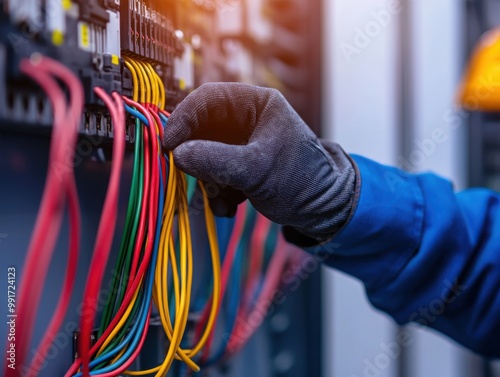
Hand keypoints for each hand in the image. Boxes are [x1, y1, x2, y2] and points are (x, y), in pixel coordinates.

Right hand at [162, 82, 356, 241]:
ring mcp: (241, 144)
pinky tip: (229, 205)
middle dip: (197, 156)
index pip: (209, 98)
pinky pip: (214, 172)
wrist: (322, 210)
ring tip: (222, 198)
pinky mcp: (238, 165)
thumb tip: (178, 154)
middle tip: (194, 176)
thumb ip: (217, 160)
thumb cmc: (303, 181)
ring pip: (204, 153)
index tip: (169, 143)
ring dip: (207, 180)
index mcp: (257, 104)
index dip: (184, 118)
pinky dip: (216, 191)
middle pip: (202, 128)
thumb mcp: (257, 169)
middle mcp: (247, 120)